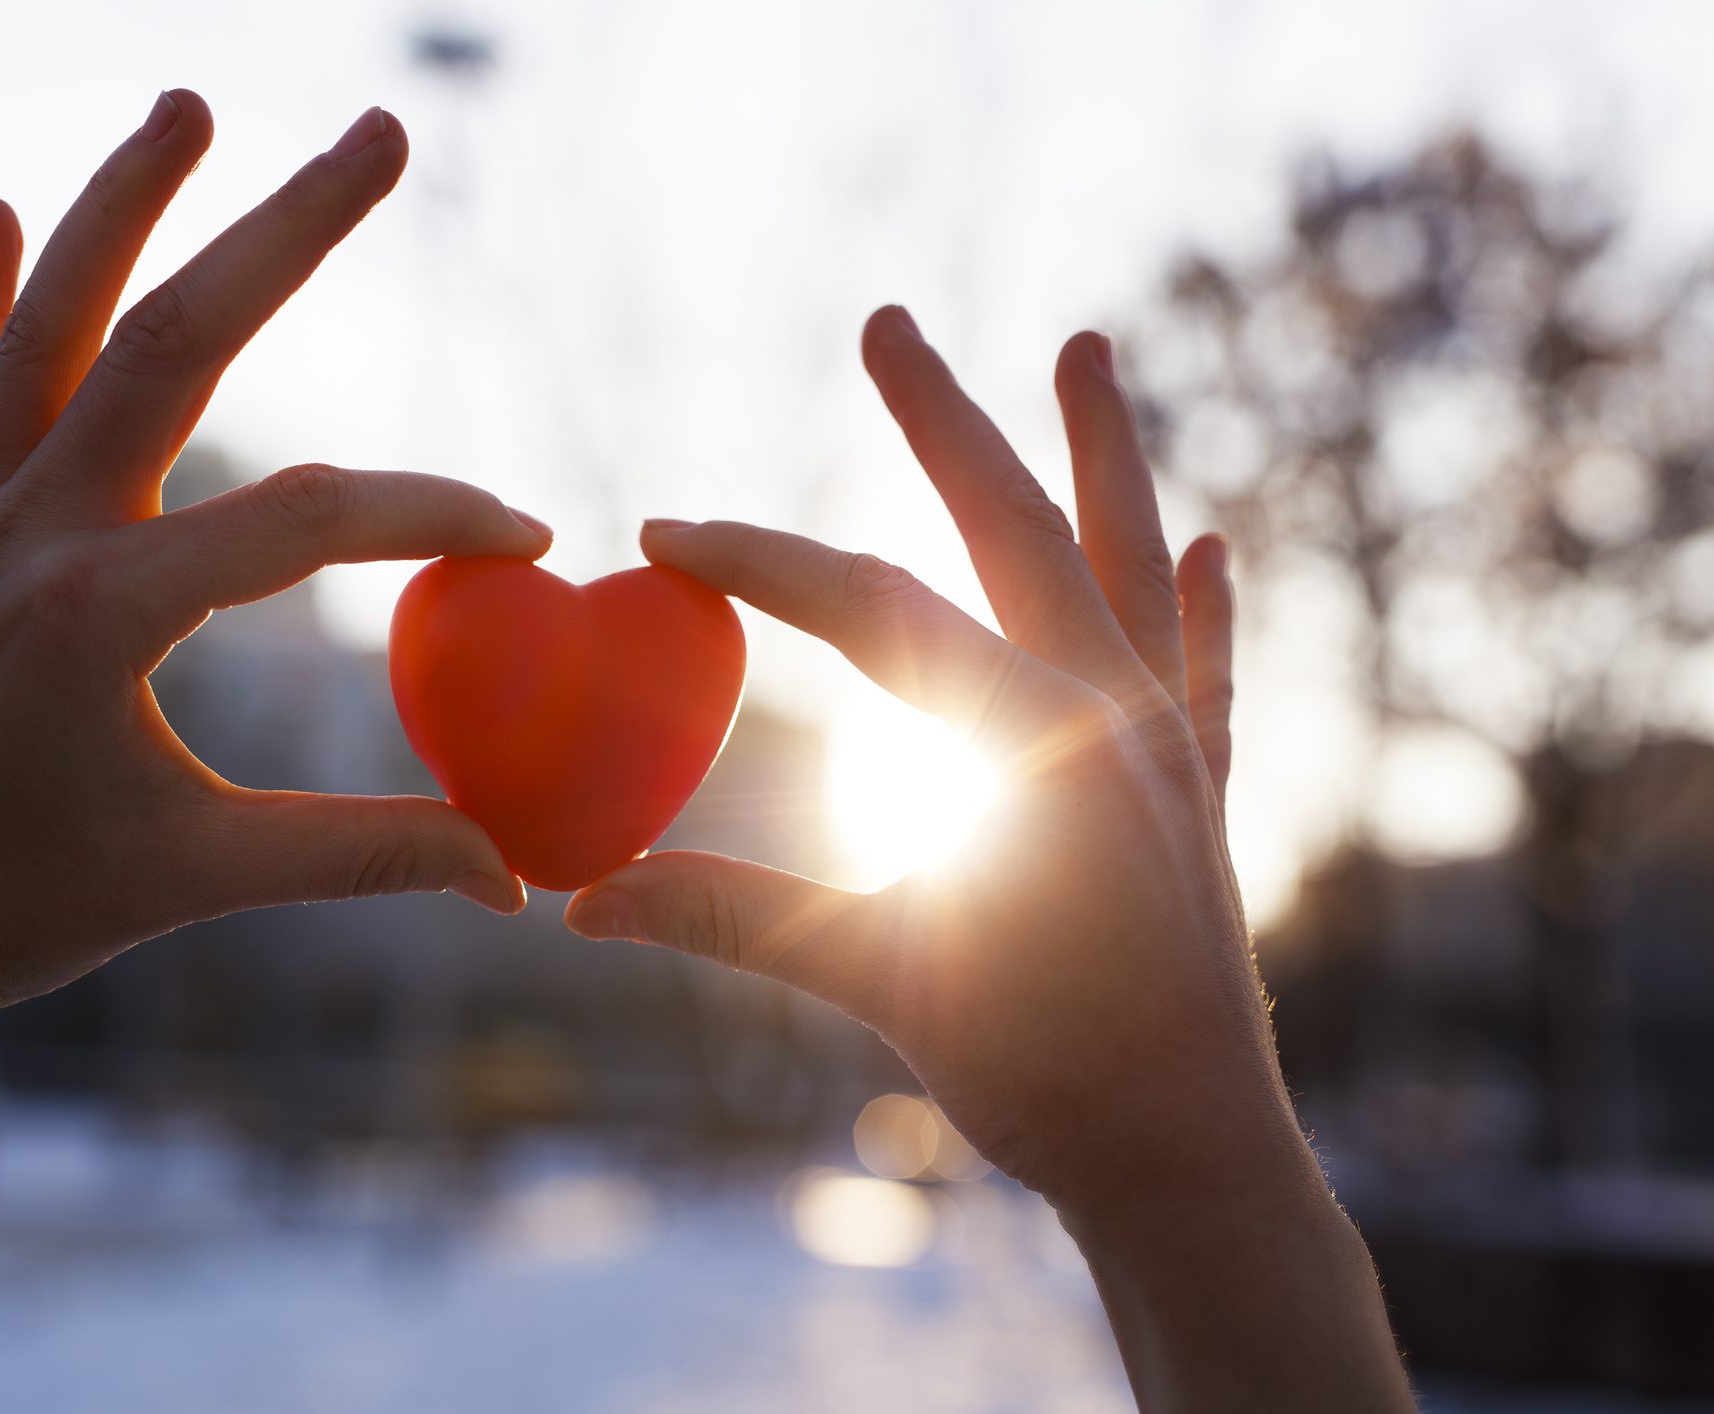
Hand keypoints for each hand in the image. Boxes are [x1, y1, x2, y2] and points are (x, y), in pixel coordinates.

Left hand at [0, 94, 548, 1272]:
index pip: (306, 520)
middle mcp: (35, 533)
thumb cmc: (20, 911)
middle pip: (174, 340)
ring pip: (52, 325)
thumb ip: (366, 856)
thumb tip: (515, 875)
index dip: (432, 515)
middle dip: (286, 229)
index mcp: (108, 614)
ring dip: (120, 203)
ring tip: (190, 102)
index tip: (528, 535)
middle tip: (383, 131)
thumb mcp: (202, 879)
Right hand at [566, 309, 1411, 1408]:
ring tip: (1089, 347)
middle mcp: (1111, 711)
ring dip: (1102, 453)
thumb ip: (737, 918)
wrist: (1194, 1163)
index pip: (871, 609)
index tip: (664, 533)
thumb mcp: (881, 981)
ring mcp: (1168, 744)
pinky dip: (1202, 606)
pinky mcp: (1199, 793)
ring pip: (1127, 561)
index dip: (758, 562)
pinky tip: (1213, 543)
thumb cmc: (1045, 1077)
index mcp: (1029, 739)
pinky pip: (1205, 670)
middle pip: (1012, 528)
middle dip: (944, 420)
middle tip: (886, 322)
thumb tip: (582, 903)